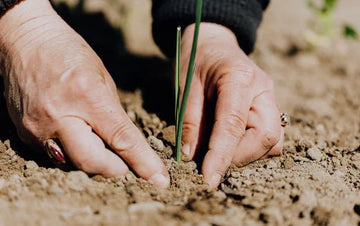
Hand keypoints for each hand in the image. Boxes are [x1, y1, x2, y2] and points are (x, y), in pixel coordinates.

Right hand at [0, 0, 168, 187]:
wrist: (24, 41)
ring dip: (93, 162)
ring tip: (101, 147)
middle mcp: (59, 116)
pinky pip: (54, 156)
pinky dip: (72, 153)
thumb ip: (113, 114)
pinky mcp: (24, 134)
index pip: (121, 140)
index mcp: (87, 96)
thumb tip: (124, 144)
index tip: (159, 180)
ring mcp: (37, 128)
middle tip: (126, 165)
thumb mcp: (102, 77)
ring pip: (73, 164)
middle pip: (93, 163)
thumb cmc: (68, 52)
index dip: (143, 163)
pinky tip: (76, 137)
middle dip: (116, 170)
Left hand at [180, 23, 283, 187]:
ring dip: (246, 154)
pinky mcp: (270, 108)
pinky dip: (251, 148)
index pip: (234, 125)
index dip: (221, 155)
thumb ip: (190, 120)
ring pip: (272, 141)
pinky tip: (230, 142)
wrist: (213, 43)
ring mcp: (270, 98)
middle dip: (238, 157)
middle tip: (211, 161)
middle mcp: (263, 89)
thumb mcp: (185, 86)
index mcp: (239, 78)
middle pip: (266, 137)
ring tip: (218, 150)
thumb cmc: (196, 60)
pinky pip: (270, 137)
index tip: (208, 179)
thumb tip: (192, 156)